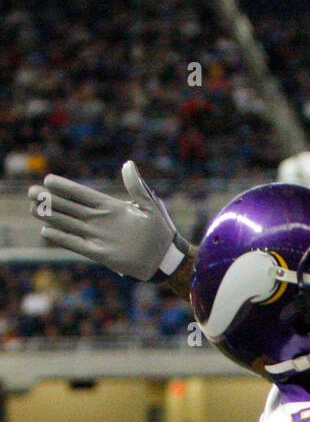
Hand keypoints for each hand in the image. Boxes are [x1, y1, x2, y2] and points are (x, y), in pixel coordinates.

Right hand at [28, 161, 189, 281]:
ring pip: (69, 224)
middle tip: (31, 191)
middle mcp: (100, 221)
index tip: (48, 179)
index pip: (82, 195)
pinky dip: (62, 239)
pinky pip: (77, 245)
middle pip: (70, 208)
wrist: (166, 258)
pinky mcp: (101, 254)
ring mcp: (99, 237)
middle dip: (51, 200)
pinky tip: (46, 231)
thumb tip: (127, 164)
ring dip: (51, 216)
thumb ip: (135, 186)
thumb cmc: (161, 230)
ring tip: (33, 208)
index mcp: (110, 207)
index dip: (65, 187)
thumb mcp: (149, 204)